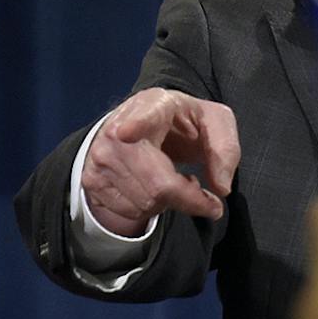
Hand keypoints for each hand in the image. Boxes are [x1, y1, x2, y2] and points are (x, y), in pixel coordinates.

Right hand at [80, 88, 238, 234]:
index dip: (136, 125)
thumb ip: (226, 150)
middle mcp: (118, 130)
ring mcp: (100, 158)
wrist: (140, 122)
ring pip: (146, 203)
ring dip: (170, 202)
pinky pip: (130, 212)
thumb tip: (221, 188)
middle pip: (158, 184)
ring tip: (173, 178)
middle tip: (200, 188)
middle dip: (189, 197)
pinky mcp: (92, 180)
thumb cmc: (181, 122)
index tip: (126, 131)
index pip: (143, 117)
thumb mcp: (214, 122)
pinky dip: (151, 207)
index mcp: (152, 106)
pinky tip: (154, 185)